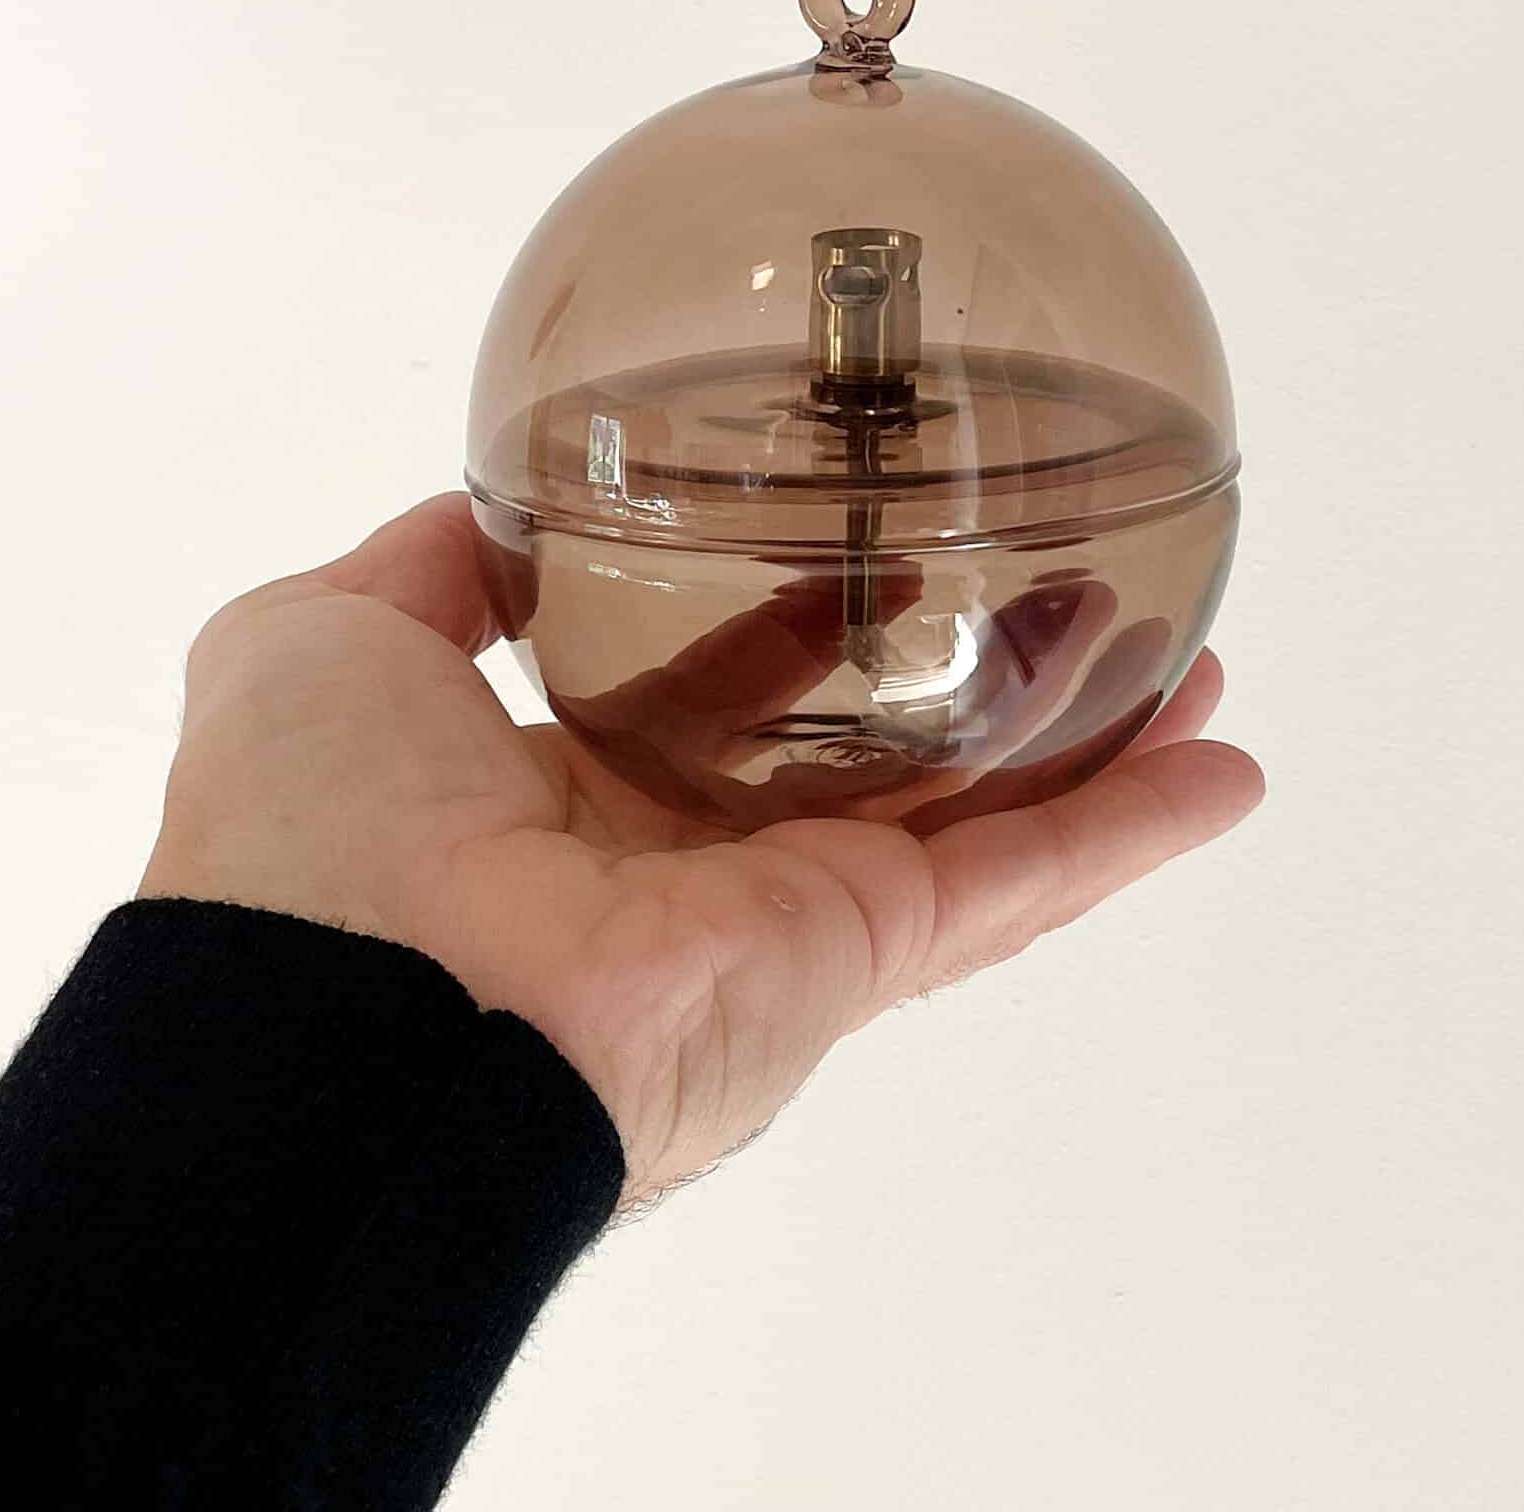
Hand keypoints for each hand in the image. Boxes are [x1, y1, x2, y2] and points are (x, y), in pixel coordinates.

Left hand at [141, 495, 1264, 1201]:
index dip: (783, 623)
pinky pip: (1013, 883)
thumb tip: (482, 507)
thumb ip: (419, 569)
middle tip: (1057, 595)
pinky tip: (1217, 766)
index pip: (703, 695)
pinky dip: (1125, 829)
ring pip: (967, 820)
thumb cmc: (305, 834)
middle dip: (958, 684)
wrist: (351, 1016)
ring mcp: (774, 920)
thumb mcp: (317, 638)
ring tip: (1184, 663)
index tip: (850, 552)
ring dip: (1080, 744)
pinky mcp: (848, 956)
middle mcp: (677, 868)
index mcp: (555, 796)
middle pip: (861, 763)